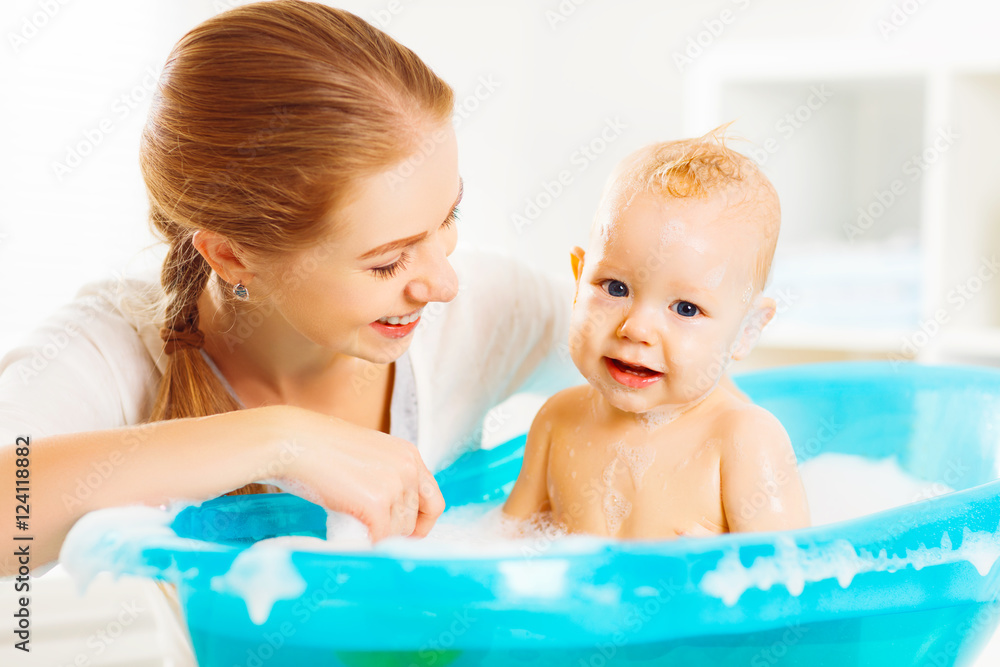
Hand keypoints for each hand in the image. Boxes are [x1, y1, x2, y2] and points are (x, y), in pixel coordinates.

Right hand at [262, 406, 444, 540]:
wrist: (292, 440)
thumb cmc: (317, 447)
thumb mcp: (365, 454)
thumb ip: (384, 475)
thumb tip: (389, 511)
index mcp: (408, 454)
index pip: (433, 499)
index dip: (421, 521)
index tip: (406, 533)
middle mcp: (408, 468)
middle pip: (414, 519)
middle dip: (394, 531)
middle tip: (370, 532)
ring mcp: (394, 486)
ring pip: (397, 531)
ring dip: (377, 535)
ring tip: (351, 523)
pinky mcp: (376, 505)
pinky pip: (379, 538)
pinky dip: (366, 543)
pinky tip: (349, 534)